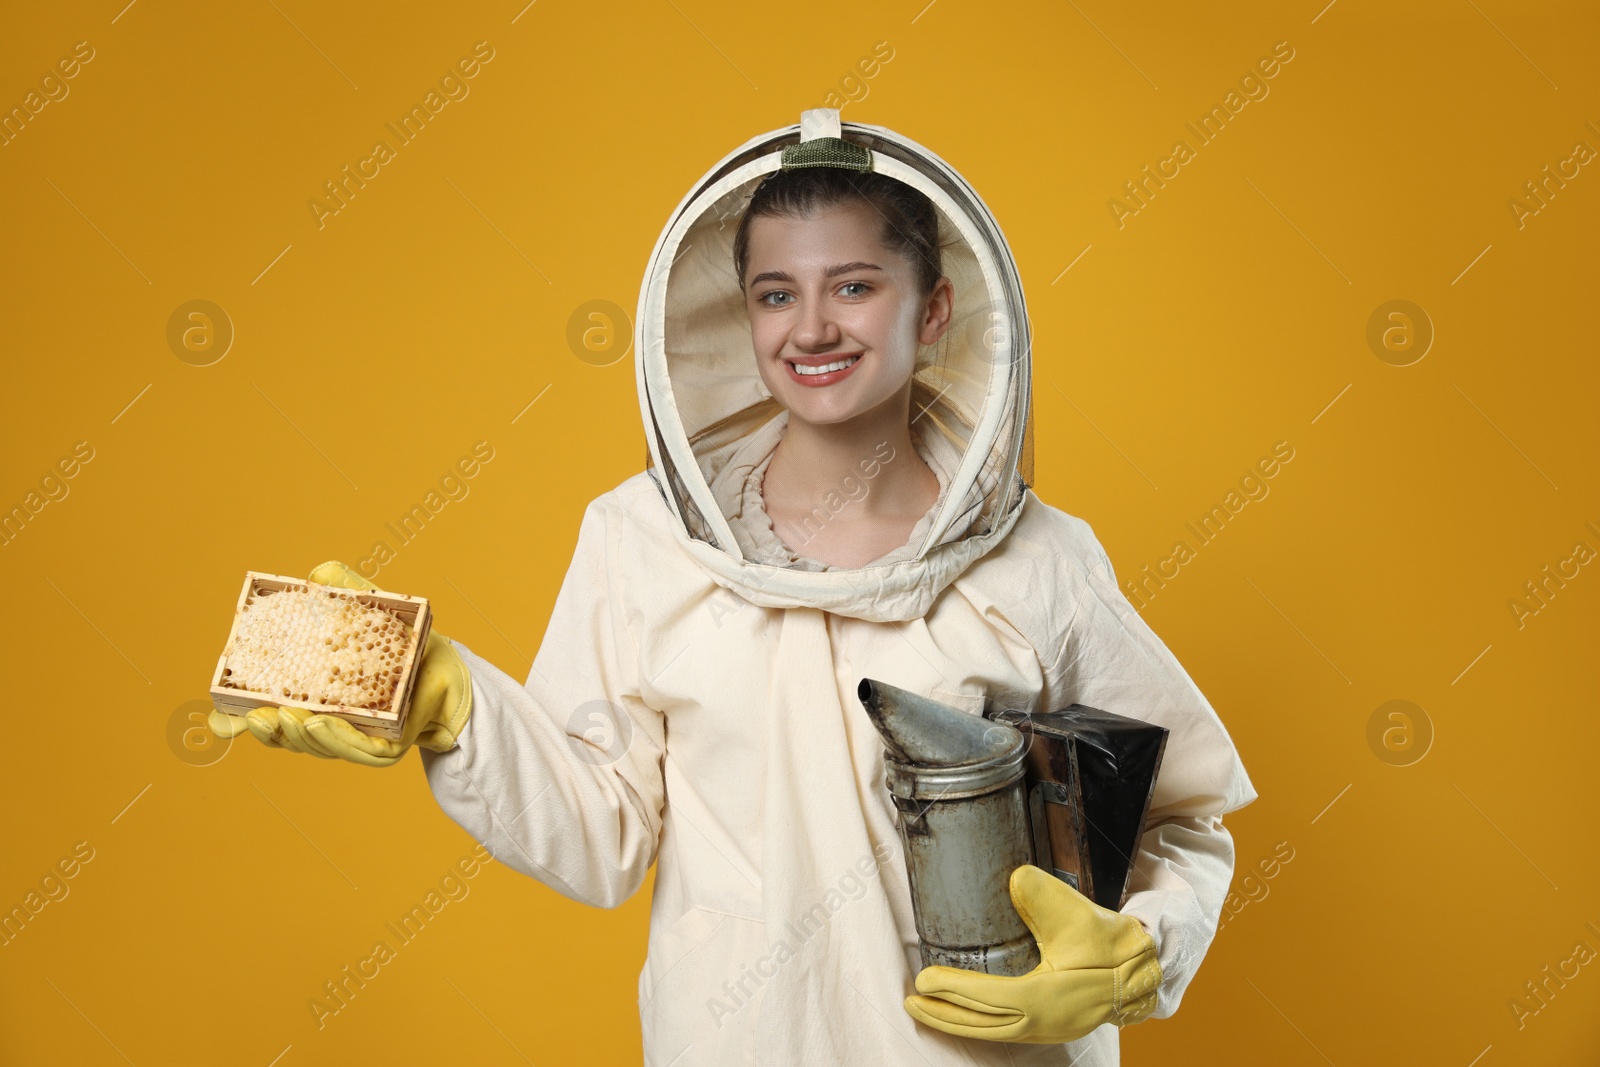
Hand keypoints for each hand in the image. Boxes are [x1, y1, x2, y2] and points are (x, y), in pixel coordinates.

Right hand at [207, 561, 472, 767]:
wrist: (445, 664)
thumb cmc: (398, 641)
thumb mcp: (367, 610)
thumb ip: (342, 590)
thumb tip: (316, 575)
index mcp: (310, 698)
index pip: (267, 716)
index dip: (239, 724)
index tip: (219, 721)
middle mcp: (327, 724)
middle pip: (288, 737)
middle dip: (270, 730)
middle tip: (258, 715)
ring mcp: (355, 739)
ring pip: (321, 746)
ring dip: (302, 735)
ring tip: (291, 717)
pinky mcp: (387, 748)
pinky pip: (361, 750)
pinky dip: (340, 739)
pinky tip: (323, 724)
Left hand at [903, 864, 1161, 1043]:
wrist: (1143, 969)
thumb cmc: (1110, 944)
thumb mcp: (1078, 913)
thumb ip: (1045, 895)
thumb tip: (1016, 879)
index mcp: (1047, 998)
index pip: (991, 998)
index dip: (955, 990)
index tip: (924, 979)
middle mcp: (1043, 1020)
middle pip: (982, 1023)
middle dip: (943, 1013)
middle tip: (910, 999)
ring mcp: (1046, 1027)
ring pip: (991, 1030)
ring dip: (956, 1021)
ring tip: (924, 1008)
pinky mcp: (1048, 1025)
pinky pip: (1003, 1029)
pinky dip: (977, 1022)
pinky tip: (961, 1013)